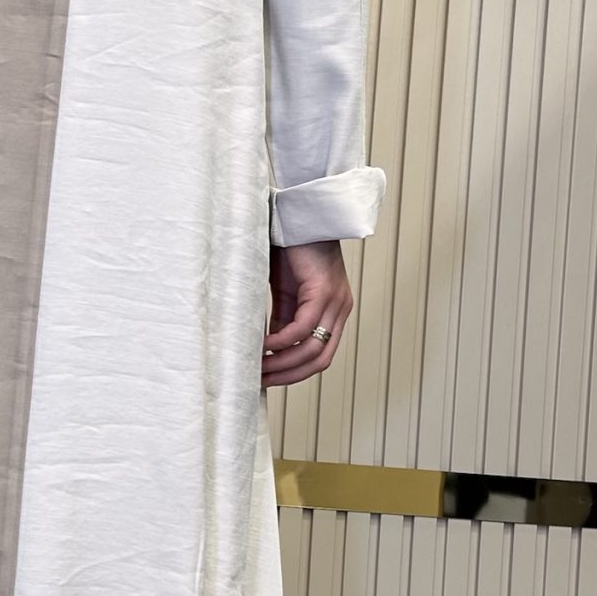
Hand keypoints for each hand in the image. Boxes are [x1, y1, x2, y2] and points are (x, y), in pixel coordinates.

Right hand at [263, 240, 352, 385]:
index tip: (266, 380)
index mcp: (333, 312)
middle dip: (288, 376)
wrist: (297, 214)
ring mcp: (336, 301)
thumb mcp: (285, 293)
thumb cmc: (289, 248)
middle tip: (258, 381)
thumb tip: (268, 350)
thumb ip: (282, 319)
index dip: (293, 373)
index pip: (319, 357)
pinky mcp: (324, 290)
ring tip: (256, 367)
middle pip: (319, 361)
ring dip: (282, 363)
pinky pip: (302, 328)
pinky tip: (262, 345)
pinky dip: (281, 342)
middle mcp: (340, 310)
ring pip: (312, 349)